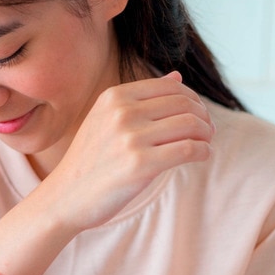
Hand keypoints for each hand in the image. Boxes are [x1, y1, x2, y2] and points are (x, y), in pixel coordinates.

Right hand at [45, 71, 213, 230]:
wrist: (65, 197)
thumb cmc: (90, 161)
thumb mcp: (106, 120)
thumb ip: (141, 98)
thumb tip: (177, 77)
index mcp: (114, 97)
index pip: (170, 87)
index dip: (193, 99)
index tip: (198, 114)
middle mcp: (122, 113)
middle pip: (184, 104)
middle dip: (203, 116)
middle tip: (208, 131)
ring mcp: (131, 139)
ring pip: (190, 125)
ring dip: (206, 134)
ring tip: (205, 143)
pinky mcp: (140, 165)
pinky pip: (187, 149)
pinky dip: (202, 151)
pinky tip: (202, 155)